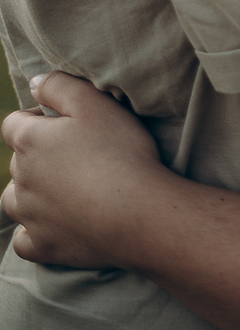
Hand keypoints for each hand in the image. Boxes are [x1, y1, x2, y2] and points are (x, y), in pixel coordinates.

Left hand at [1, 71, 167, 269]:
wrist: (136, 213)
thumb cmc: (119, 151)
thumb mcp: (94, 102)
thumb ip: (59, 86)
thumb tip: (34, 83)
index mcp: (29, 142)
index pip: (13, 123)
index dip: (37, 117)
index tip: (66, 122)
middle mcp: (21, 180)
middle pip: (18, 161)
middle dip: (40, 154)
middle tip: (79, 152)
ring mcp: (30, 216)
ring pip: (14, 200)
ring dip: (31, 192)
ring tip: (64, 187)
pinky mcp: (43, 246)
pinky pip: (24, 240)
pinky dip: (33, 231)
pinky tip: (53, 224)